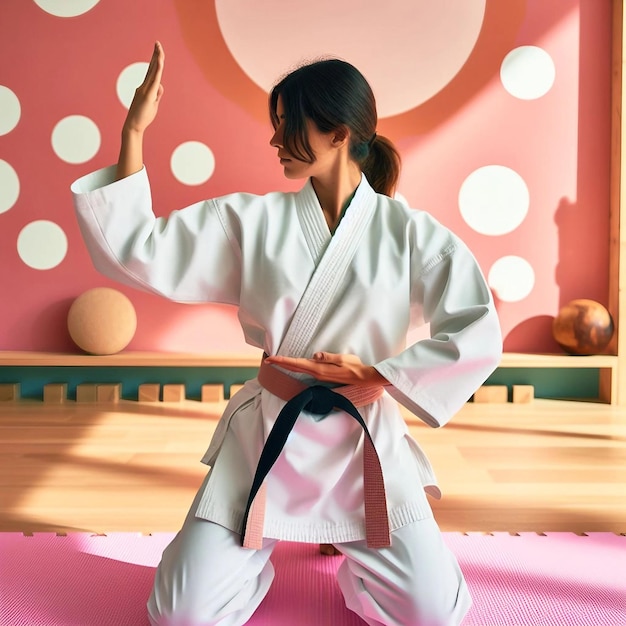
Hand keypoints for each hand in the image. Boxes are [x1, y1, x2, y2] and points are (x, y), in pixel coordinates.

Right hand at [123, 41, 164, 134]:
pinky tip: (160, 62)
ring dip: (157, 59)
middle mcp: (144, 86)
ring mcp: (145, 89)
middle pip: (151, 68)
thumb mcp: (153, 104)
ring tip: (159, 48)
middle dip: (155, 55)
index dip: (155, 61)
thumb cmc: (143, 116)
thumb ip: (157, 94)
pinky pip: (154, 80)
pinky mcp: (147, 95)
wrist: (133, 126)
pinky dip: (157, 70)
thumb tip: (160, 85)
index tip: (157, 51)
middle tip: (158, 43)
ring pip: (153, 72)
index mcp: (146, 88)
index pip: (152, 72)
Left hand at [265, 352, 387, 386]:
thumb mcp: (342, 359)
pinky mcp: (322, 376)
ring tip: (276, 361)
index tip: (270, 359)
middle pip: (294, 368)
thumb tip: (315, 355)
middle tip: (267, 360)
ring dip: (287, 365)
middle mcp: (316, 374)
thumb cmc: (354, 367)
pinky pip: (305, 371)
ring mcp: (319, 376)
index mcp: (319, 369)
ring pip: (298, 370)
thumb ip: (328, 357)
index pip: (296, 364)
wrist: (362, 378)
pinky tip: (293, 365)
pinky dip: (296, 367)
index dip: (282, 361)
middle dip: (280, 364)